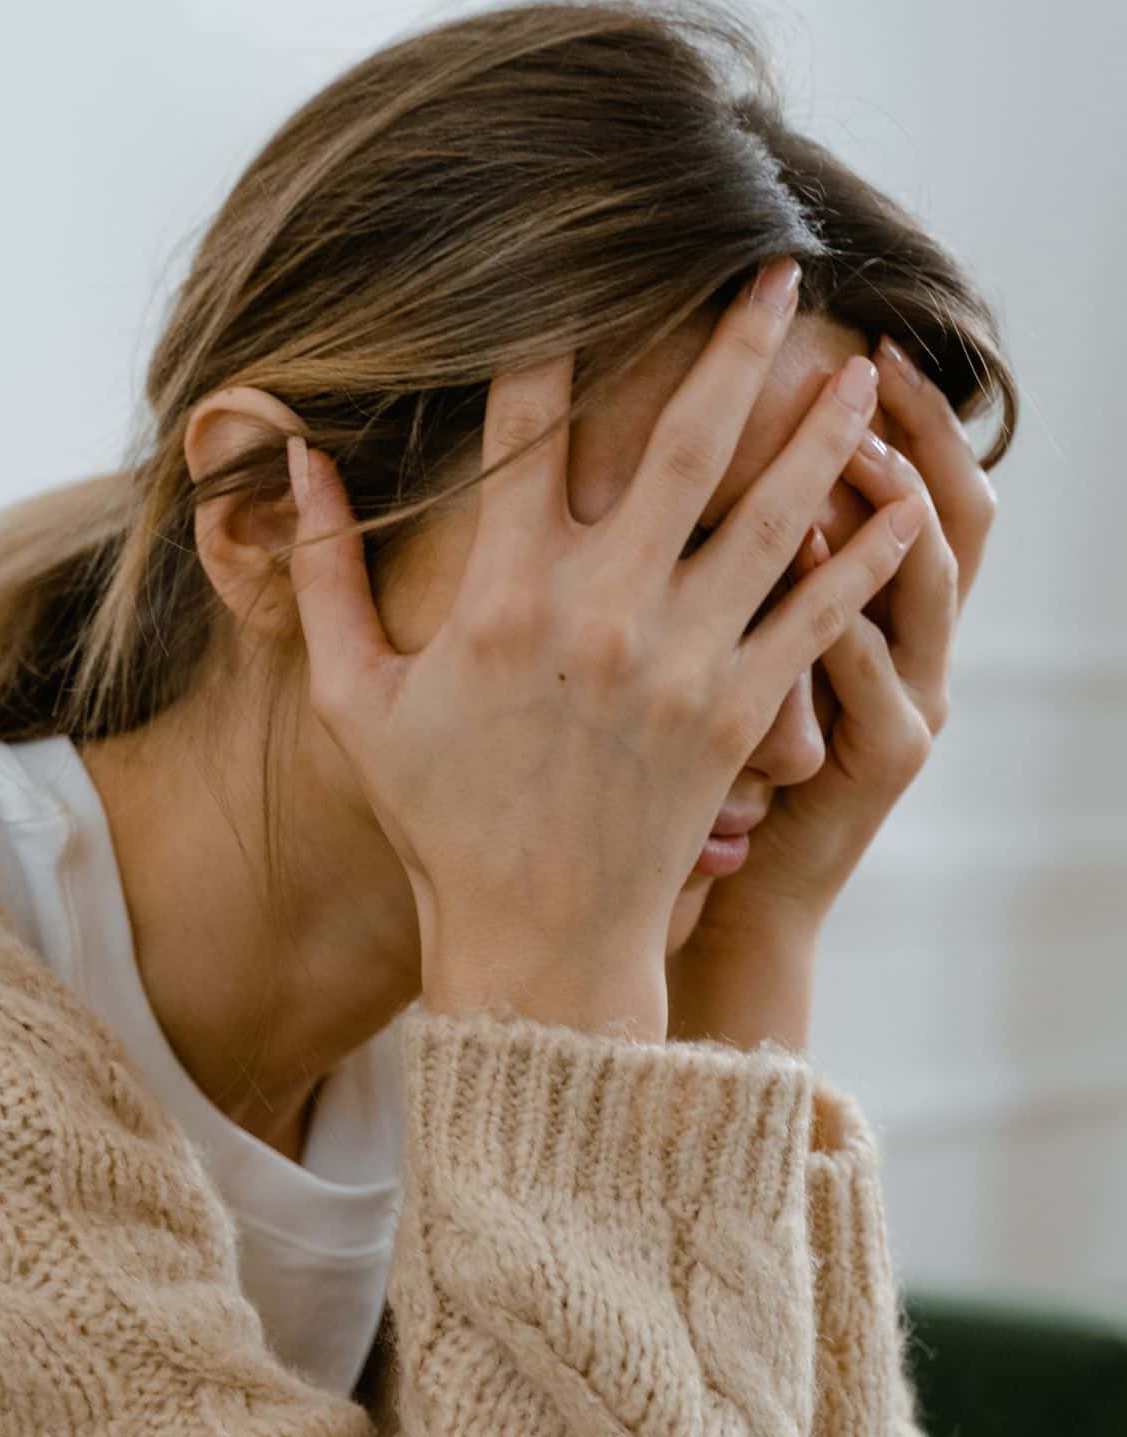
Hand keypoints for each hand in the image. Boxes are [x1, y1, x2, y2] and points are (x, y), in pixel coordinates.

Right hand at [283, 259, 926, 1036]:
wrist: (537, 938)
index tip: (582, 270)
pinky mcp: (739, 713)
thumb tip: (297, 458)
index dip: (556, 334)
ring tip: (862, 366)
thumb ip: (322, 576)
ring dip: (820, 430)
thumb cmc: (441, 819)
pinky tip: (901, 506)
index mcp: (504, 593)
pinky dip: (864, 559)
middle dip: (734, 344)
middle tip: (775, 269)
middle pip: (684, 440)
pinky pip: (816, 617)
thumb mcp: (354, 700)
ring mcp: (681, 660)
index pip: (531, 424)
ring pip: (770, 514)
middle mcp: (603, 609)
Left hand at [672, 331, 997, 955]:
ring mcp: (908, 700)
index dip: (902, 411)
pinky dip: (849, 611)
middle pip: (951, 509)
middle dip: (915, 427)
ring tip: (849, 435)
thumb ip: (730, 570)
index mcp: (873, 610)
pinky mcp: (886, 758)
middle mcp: (909, 645)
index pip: (910, 483)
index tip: (851, 335)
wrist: (730, 896)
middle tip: (866, 355)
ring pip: (929, 581)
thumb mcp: (737, 663)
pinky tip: (808, 551)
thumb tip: (690, 463)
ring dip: (893, 502)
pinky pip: (876, 673)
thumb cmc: (706, 778)